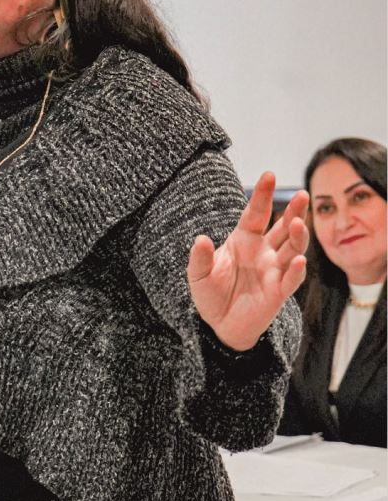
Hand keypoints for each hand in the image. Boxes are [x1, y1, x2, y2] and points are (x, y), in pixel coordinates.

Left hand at [187, 171, 308, 350]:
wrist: (218, 326)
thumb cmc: (211, 294)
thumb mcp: (198, 275)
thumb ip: (200, 258)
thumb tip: (200, 239)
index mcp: (244, 240)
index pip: (256, 214)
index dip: (262, 196)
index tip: (269, 175)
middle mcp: (263, 251)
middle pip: (283, 227)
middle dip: (293, 211)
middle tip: (301, 194)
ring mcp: (273, 270)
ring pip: (293, 249)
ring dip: (297, 236)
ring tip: (297, 223)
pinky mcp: (279, 292)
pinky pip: (291, 279)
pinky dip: (296, 271)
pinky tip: (298, 261)